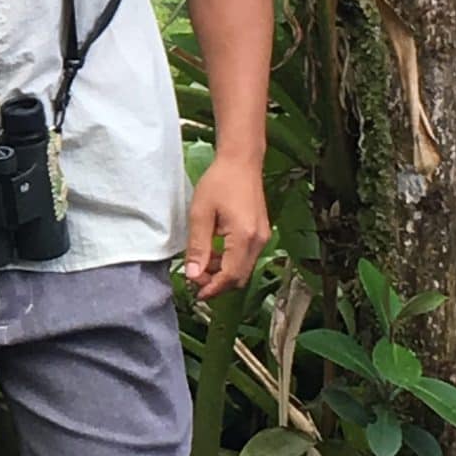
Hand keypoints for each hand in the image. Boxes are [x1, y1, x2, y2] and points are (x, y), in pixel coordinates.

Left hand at [183, 151, 269, 301]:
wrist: (241, 162)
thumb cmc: (219, 182)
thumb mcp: (200, 214)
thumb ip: (197, 246)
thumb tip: (193, 274)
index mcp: (244, 236)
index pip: (231, 275)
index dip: (213, 288)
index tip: (196, 293)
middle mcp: (258, 240)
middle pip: (240, 277)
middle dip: (218, 284)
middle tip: (195, 279)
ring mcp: (262, 237)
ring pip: (244, 269)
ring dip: (223, 273)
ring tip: (201, 265)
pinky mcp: (260, 233)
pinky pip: (247, 257)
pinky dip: (230, 262)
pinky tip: (214, 254)